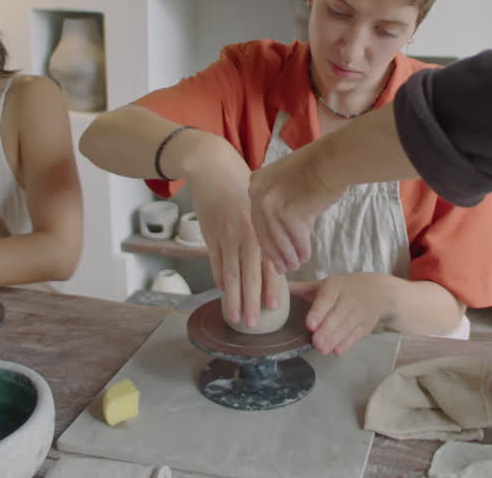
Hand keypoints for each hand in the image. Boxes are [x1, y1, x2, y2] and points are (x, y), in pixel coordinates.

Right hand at [187, 148, 281, 327]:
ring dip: (233, 297)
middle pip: (250, 274)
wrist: (213, 168)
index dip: (272, 286)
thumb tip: (282, 257)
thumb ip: (271, 230)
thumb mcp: (262, 205)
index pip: (269, 262)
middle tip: (255, 324)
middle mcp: (246, 234)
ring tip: (236, 318)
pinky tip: (223, 292)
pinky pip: (215, 261)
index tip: (275, 307)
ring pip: (230, 273)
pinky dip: (218, 277)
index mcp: (262, 228)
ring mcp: (225, 235)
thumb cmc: (243, 186)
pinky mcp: (209, 234)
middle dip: (252, 300)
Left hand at [249, 145, 344, 272]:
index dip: (266, 240)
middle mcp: (258, 192)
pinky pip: (296, 239)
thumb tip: (285, 238)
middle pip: (264, 231)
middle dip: (274, 253)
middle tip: (282, 268)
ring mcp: (271, 203)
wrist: (332, 161)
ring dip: (289, 255)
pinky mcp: (288, 213)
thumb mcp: (288, 184)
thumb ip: (282, 206)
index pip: (257, 218)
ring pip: (279, 239)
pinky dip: (302, 250)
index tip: (272, 255)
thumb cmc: (318, 169)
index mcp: (256, 183)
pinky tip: (306, 256)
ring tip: (296, 265)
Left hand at [291, 273, 397, 354]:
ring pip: (347, 327)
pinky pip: (357, 335)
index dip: (318, 312)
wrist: (378, 291)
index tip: (310, 324)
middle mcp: (349, 297)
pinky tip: (337, 351)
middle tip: (315, 342)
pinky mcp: (366, 325)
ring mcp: (360, 312)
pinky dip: (348, 344)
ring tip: (322, 349)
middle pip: (338, 315)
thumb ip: (303, 289)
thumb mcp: (326, 284)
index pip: (326, 298)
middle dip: (327, 330)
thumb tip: (279, 288)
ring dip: (335, 339)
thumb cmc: (344, 288)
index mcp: (335, 285)